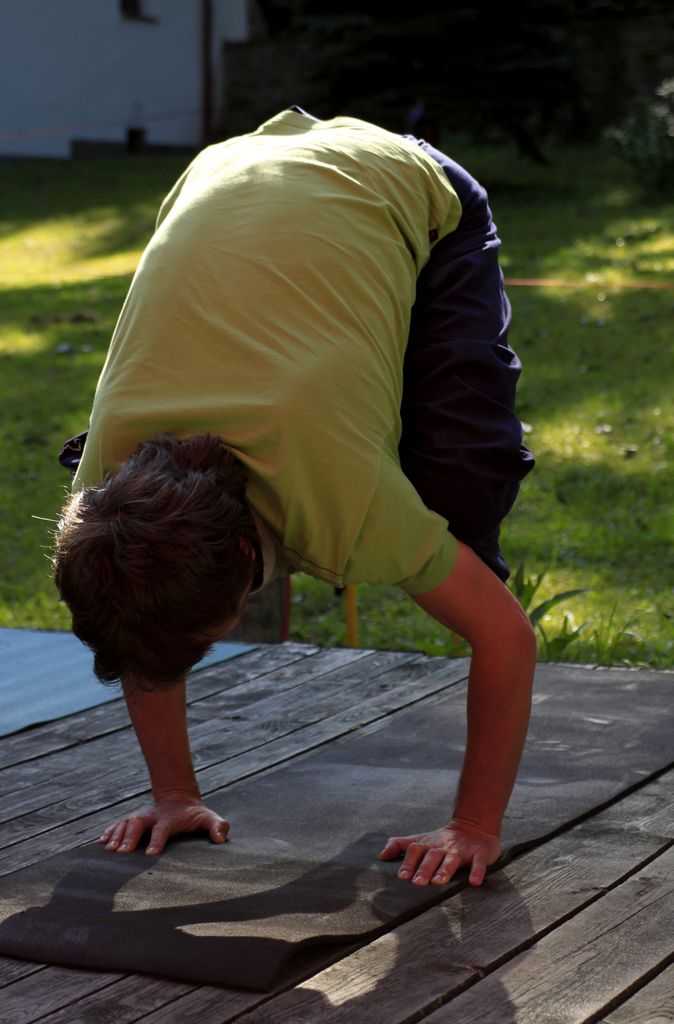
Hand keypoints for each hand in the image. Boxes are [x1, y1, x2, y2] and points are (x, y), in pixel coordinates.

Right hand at [96, 791, 229, 855]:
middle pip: (138, 823)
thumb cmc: (196, 815)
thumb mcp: (210, 818)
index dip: (157, 840)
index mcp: (171, 819)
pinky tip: (100, 842)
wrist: (180, 800)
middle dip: (129, 837)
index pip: (163, 828)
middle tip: (120, 853)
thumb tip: (220, 839)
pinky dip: (110, 831)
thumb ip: (217, 826)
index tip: (150, 854)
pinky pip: (119, 824)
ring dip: (117, 835)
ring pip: (126, 823)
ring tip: (107, 849)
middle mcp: (153, 817)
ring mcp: (143, 817)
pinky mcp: (135, 820)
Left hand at [378, 821, 501, 886]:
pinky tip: (474, 882)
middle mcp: (443, 847)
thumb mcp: (420, 840)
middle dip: (424, 869)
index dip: (408, 862)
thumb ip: (400, 846)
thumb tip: (381, 856)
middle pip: (432, 857)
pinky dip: (477, 872)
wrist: (473, 827)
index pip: (415, 851)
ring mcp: (461, 850)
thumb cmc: (441, 841)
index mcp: (428, 845)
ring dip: (445, 870)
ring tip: (438, 882)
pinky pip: (479, 863)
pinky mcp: (479, 854)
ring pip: (452, 860)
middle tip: (417, 883)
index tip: (401, 876)